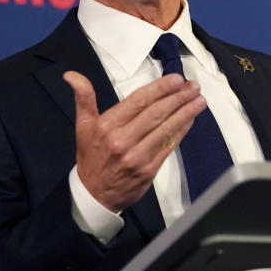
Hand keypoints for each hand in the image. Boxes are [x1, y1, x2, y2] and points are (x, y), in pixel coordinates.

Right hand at [63, 71, 205, 211]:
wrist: (94, 196)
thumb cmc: (92, 157)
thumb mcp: (83, 125)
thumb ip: (84, 97)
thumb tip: (71, 75)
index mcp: (107, 126)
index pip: (138, 101)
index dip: (160, 88)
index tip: (177, 79)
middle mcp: (121, 140)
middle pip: (155, 113)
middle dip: (178, 97)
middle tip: (194, 87)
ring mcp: (136, 156)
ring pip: (165, 129)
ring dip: (185, 113)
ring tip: (199, 100)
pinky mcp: (148, 170)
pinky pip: (168, 146)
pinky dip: (181, 131)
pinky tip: (190, 120)